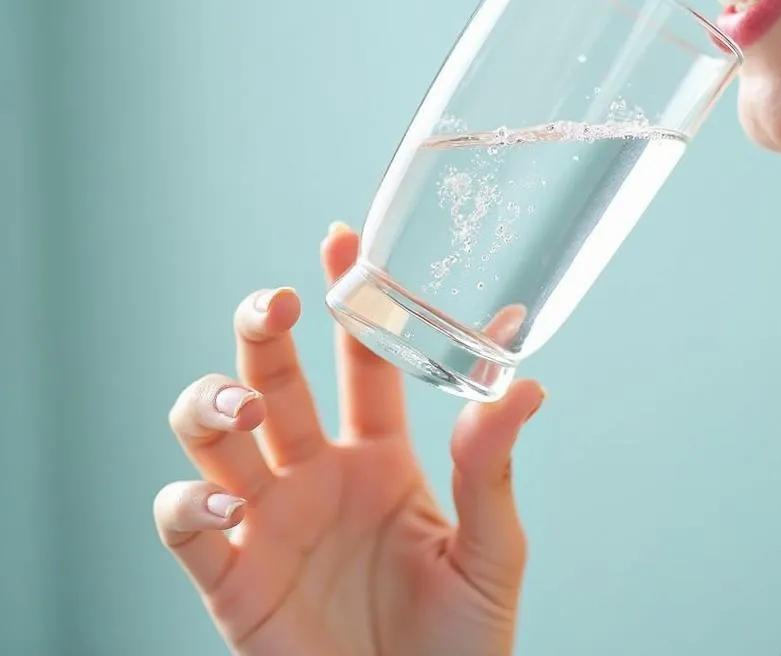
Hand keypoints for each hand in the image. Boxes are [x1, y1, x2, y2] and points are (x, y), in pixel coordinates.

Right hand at [154, 222, 544, 655]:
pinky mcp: (232, 581)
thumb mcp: (491, 551)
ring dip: (211, 402)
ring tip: (243, 405)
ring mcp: (268, 523)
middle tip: (280, 306)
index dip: (348, 296)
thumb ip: (491, 469)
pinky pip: (184, 525)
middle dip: (264, 330)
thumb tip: (524, 385)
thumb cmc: (463, 644)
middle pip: (271, 376)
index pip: (357, 358)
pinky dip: (184, 504)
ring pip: (210, 434)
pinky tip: (219, 502)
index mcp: (378, 456)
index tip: (341, 237)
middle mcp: (314, 475)